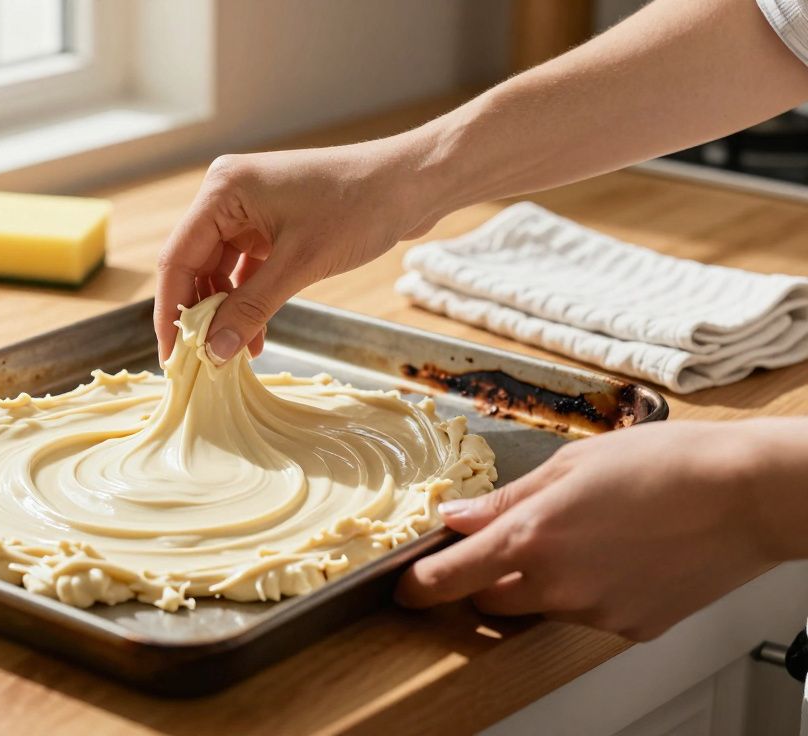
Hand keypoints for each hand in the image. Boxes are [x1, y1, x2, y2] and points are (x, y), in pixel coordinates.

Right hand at [153, 140, 436, 362]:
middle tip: (200, 362)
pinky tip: (253, 336)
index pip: (177, 259)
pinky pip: (246, 268)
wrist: (412, 183)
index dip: (170, 311)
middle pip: (195, 265)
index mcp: (222, 191)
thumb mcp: (300, 265)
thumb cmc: (359, 207)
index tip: (172, 357)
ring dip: (226, 312)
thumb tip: (213, 352)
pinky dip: (248, 300)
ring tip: (231, 355)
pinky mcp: (271, 222)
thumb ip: (251, 309)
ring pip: (220, 270)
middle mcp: (227, 195)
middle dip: (199, 315)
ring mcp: (250, 209)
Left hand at [395, 419, 803, 640]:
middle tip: (513, 541)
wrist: (746, 494)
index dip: (419, 586)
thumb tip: (459, 518)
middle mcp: (558, 585)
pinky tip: (621, 555)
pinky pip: (589, 615)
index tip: (406, 587)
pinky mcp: (632, 628)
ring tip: (591, 535)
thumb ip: (507, 499)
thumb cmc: (666, 465)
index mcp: (532, 538)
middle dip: (488, 577)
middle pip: (492, 601)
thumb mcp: (571, 463)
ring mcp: (596, 612)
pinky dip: (590, 591)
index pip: (450, 578)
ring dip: (544, 582)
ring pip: (543, 607)